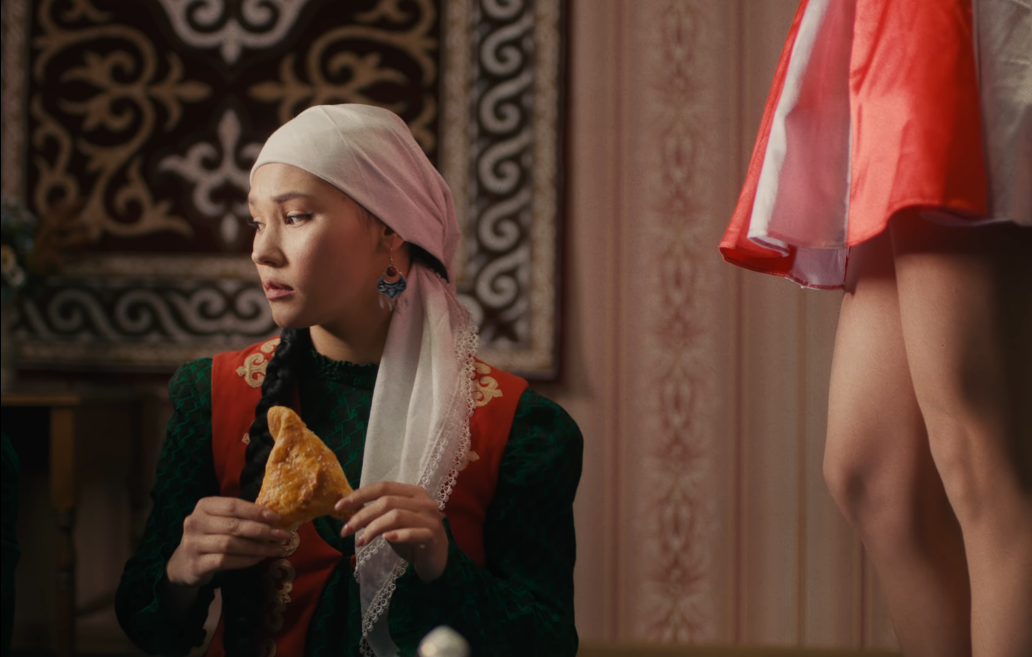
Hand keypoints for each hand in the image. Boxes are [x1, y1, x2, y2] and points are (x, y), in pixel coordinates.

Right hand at [166, 497, 290, 587]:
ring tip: (275, 550)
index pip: (233, 505)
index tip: (276, 517)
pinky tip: (258, 559)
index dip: (256, 511)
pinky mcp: (196, 563)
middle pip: (234, 525)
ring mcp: (193, 543)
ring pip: (231, 544)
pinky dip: (245, 560)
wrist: (184, 564)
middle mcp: (195, 522)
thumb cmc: (209, 537)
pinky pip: (225, 561)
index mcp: (204, 506)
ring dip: (257, 548)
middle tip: (282, 536)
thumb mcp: (219, 521)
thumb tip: (273, 518)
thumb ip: (239, 517)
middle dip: (262, 531)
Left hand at [337, 482, 448, 582]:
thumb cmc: (412, 539)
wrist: (436, 560)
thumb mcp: (392, 523)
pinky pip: (413, 532)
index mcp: (413, 492)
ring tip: (360, 541)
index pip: (383, 487)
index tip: (339, 506)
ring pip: (396, 516)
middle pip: (386, 502)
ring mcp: (430, 518)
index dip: (359, 495)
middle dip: (361, 516)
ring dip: (373, 528)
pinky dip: (398, 535)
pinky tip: (386, 539)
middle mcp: (423, 501)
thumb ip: (377, 513)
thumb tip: (349, 508)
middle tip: (345, 531)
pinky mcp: (432, 536)